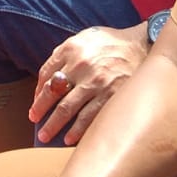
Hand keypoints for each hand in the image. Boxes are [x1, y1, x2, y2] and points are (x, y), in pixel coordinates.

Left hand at [29, 23, 149, 144]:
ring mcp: (96, 82)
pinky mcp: (111, 95)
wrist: (142, 46)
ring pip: (67, 109)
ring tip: (45, 135)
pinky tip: (69, 138)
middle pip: (52, 93)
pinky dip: (77, 130)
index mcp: (71, 48)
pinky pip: (89, 117)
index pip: (46, 73)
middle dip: (40, 110)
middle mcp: (81, 65)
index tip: (35, 104)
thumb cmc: (111, 43)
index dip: (38, 91)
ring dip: (54, 125)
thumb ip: (65, 53)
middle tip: (34, 122)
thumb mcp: (85, 38)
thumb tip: (48, 78)